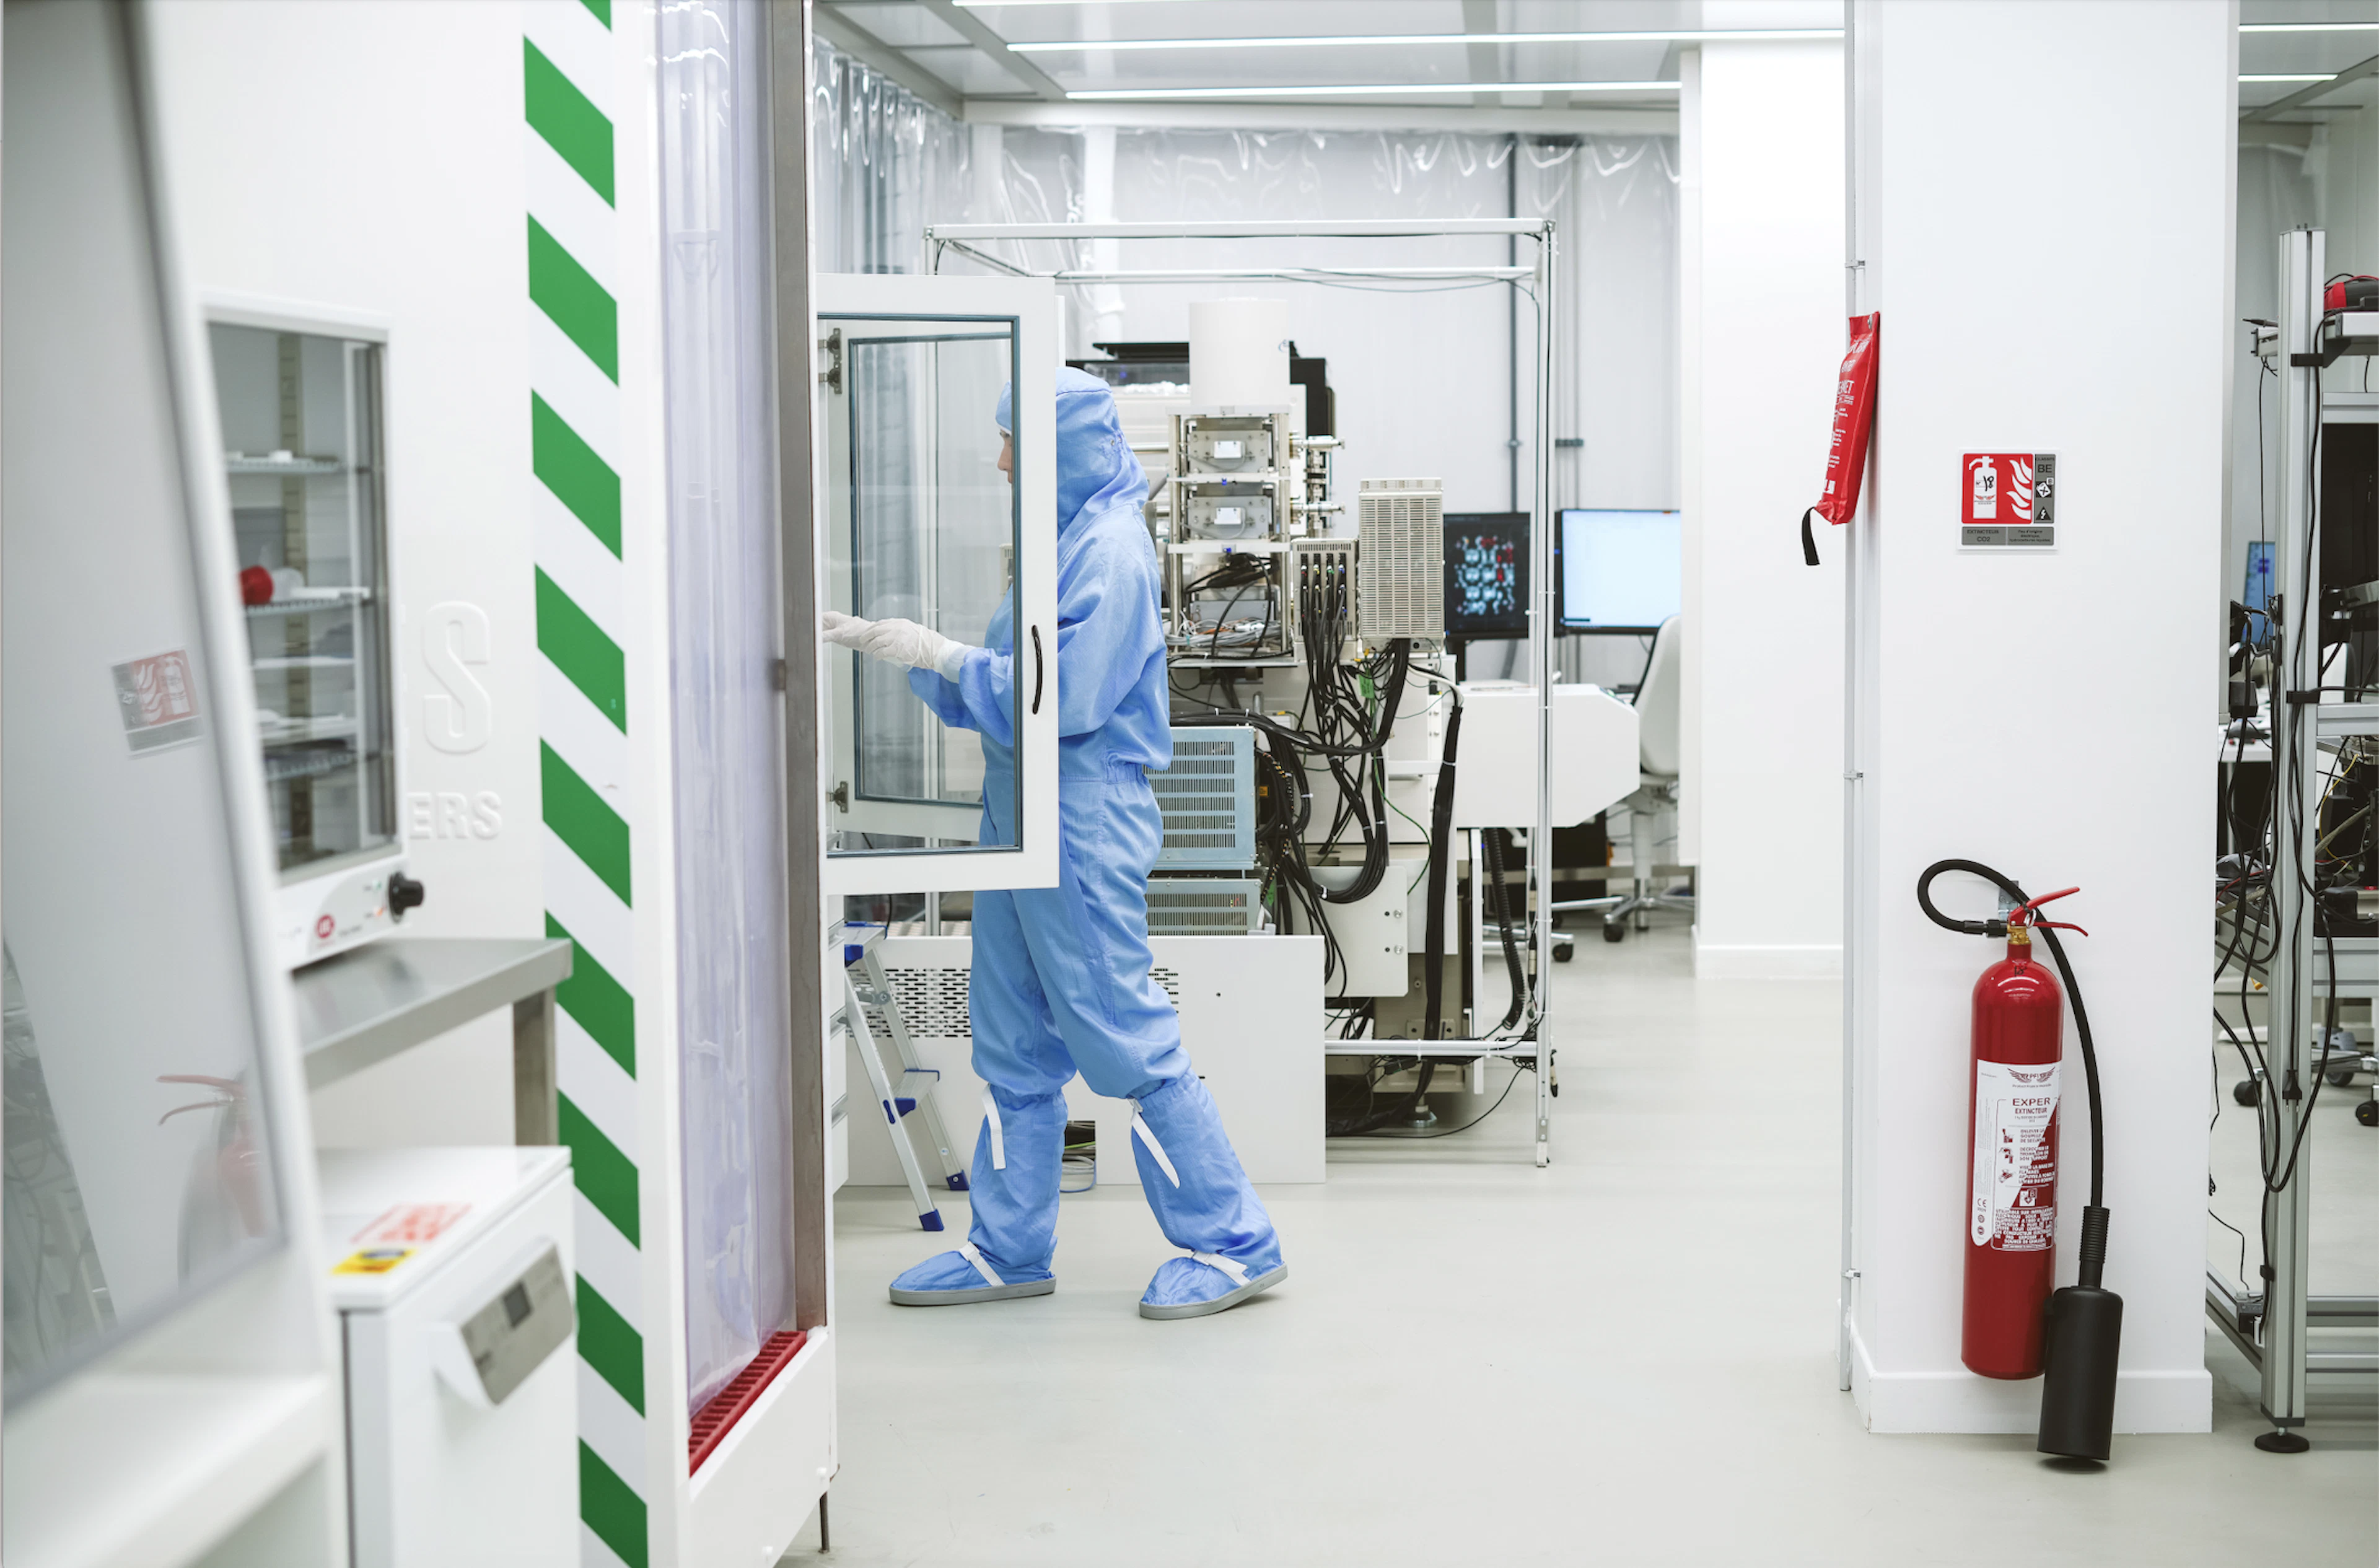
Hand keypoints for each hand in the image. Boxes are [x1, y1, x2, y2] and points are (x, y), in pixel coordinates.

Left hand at [822, 612, 970, 678]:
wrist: (935, 650)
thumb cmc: (926, 643)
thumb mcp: (912, 631)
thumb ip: (901, 631)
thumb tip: (892, 635)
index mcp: (900, 623)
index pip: (881, 624)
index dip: (872, 629)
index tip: (868, 634)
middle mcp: (897, 628)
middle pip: (875, 631)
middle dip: (867, 637)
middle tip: (863, 642)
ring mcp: (897, 638)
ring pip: (876, 641)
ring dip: (871, 647)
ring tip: (871, 652)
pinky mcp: (897, 649)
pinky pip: (882, 652)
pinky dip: (877, 655)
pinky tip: (877, 658)